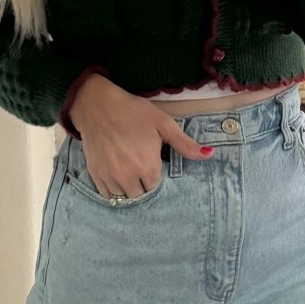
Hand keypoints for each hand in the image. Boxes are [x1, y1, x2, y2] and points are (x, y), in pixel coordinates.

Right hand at [66, 74, 212, 197]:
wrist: (98, 105)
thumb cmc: (133, 112)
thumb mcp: (163, 124)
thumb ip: (185, 144)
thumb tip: (209, 155)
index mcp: (148, 168)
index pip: (156, 188)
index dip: (156, 177)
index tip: (154, 166)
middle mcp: (128, 178)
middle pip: (141, 196)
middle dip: (143, 186)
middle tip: (142, 169)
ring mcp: (110, 178)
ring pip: (124, 198)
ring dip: (129, 190)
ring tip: (130, 174)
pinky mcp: (96, 175)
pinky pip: (107, 195)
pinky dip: (114, 191)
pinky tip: (117, 177)